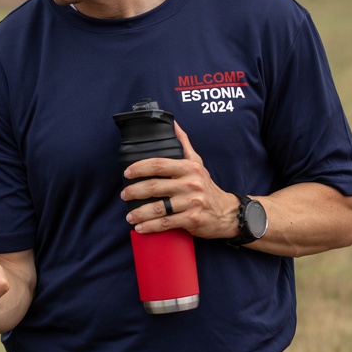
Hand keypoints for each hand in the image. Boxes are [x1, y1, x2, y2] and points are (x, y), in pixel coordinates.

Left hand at [120, 122, 238, 238]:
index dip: (139, 168)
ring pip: (158, 207)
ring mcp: (191, 202)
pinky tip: (141, 227)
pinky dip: (151, 226)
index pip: (158, 164)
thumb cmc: (207, 187)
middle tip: (124, 196)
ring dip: (139, 213)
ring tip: (129, 216)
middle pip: (153, 186)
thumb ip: (184, 144)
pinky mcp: (192, 219)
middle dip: (134, 191)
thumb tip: (173, 124)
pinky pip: (166, 223)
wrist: (226, 212)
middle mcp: (190, 183)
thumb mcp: (197, 163)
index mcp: (188, 168)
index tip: (126, 173)